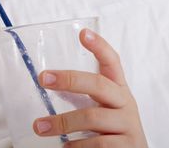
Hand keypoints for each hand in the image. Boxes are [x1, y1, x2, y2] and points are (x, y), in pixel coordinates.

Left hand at [32, 29, 147, 147]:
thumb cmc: (112, 132)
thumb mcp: (105, 109)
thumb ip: (86, 97)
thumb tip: (48, 84)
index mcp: (119, 91)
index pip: (113, 62)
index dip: (100, 47)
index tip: (83, 33)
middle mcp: (126, 104)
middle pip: (99, 84)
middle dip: (69, 79)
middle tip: (43, 78)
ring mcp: (128, 125)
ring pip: (92, 117)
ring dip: (62, 122)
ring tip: (40, 127)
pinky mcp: (127, 147)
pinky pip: (96, 144)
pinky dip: (76, 146)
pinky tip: (65, 147)